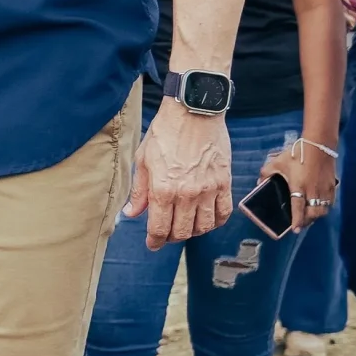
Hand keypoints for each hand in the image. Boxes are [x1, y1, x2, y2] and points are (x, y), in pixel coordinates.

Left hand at [127, 100, 230, 249]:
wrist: (194, 111)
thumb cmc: (165, 132)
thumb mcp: (143, 160)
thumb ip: (139, 191)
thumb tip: (131, 213)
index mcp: (163, 189)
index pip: (159, 228)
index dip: (154, 241)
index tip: (152, 244)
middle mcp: (187, 194)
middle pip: (182, 232)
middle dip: (171, 238)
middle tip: (166, 235)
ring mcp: (208, 189)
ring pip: (203, 226)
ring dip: (193, 231)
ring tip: (185, 225)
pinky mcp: (224, 182)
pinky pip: (223, 212)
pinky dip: (216, 221)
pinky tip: (207, 219)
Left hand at [258, 139, 336, 227]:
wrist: (319, 144)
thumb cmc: (296, 153)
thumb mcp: (277, 162)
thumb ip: (266, 173)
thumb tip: (259, 182)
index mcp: (299, 186)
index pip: (298, 208)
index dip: (297, 220)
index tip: (295, 230)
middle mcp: (313, 190)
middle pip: (313, 213)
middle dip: (306, 222)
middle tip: (299, 224)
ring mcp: (324, 189)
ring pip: (322, 210)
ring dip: (315, 216)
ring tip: (308, 217)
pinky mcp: (332, 186)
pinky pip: (329, 203)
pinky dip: (324, 208)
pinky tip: (318, 207)